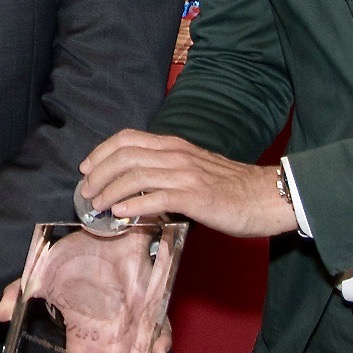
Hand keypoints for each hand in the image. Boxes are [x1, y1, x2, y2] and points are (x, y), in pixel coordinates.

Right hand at [15, 229, 174, 352]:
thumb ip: (19, 293)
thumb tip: (0, 314)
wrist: (105, 230)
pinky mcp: (151, 312)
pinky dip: (160, 343)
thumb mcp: (41, 273)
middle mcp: (108, 339)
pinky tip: (156, 351)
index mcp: (82, 336)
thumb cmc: (75, 255)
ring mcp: (131, 328)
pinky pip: (159, 333)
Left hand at [79, 129, 296, 238]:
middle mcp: (176, 155)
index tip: (87, 168)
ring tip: (97, 205)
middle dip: (99, 173)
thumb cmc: (230, 187)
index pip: (128, 138)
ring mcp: (186, 175)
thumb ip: (166, 172)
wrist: (266, 196)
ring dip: (110, 190)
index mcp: (174, 146)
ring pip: (136, 175)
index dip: (101, 151)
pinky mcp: (195, 197)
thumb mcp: (193, 169)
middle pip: (125, 156)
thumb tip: (134, 187)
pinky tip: (121, 213)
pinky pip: (157, 197)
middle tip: (86, 192)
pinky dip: (134, 204)